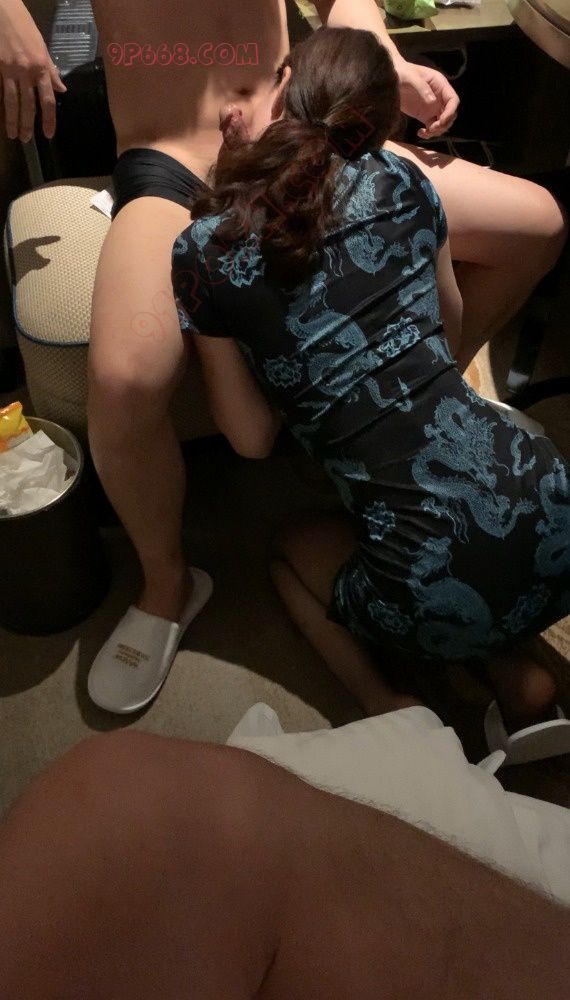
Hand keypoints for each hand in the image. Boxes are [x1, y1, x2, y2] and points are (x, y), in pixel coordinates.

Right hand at [0, 0, 66, 140]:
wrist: (2, 10)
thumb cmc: (24, 26)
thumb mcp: (42, 46)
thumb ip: (50, 70)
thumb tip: (61, 89)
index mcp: (41, 67)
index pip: (47, 99)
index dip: (49, 119)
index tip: (48, 134)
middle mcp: (27, 71)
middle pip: (29, 104)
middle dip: (28, 124)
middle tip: (26, 140)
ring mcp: (10, 70)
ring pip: (13, 101)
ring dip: (13, 120)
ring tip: (13, 135)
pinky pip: (3, 90)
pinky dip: (3, 104)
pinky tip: (3, 114)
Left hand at [394, 60, 458, 139]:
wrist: (392, 80)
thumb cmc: (402, 73)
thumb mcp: (412, 78)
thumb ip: (423, 88)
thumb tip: (432, 102)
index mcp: (440, 85)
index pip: (453, 100)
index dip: (450, 112)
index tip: (441, 121)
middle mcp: (440, 97)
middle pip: (450, 114)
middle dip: (444, 123)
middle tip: (432, 128)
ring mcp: (433, 107)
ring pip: (443, 123)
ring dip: (437, 131)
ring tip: (426, 132)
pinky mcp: (425, 116)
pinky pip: (432, 127)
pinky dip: (429, 133)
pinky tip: (420, 133)